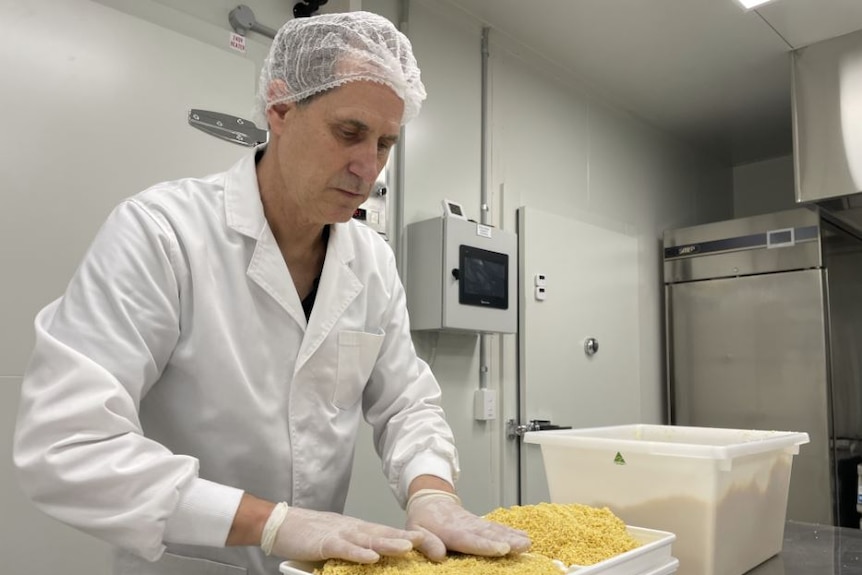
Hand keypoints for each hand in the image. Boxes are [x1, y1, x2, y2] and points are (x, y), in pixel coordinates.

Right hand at [265, 504, 424, 562]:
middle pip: (386, 534)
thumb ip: (358, 549)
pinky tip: (371, 558)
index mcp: (360, 529)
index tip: (434, 545)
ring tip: (409, 547)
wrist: (281, 523)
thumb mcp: (340, 541)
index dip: (412, 537)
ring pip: (369, 539)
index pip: (390, 533)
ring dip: (389, 543)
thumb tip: (378, 560)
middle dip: (411, 540)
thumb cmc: (310, 534)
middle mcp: (354, 529)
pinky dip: (358, 553)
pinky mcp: (324, 542)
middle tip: (435, 546)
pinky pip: (344, 548)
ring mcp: (340, 534)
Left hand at [405, 489, 530, 560]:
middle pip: (489, 534)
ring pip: (496, 530)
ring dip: (512, 537)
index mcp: (451, 531)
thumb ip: (427, 542)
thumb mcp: (416, 530)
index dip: (486, 545)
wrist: (430, 501)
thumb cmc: (423, 520)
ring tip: (527, 543)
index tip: (502, 549)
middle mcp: (467, 526)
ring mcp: (476, 524)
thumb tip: (438, 555)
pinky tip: (524, 537)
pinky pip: (497, 528)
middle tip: (522, 546)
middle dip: (507, 540)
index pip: (470, 539)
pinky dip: (511, 532)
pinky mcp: (481, 524)